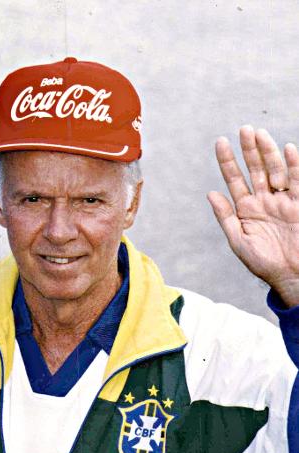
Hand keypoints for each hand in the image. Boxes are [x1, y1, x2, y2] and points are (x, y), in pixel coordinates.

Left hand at [208, 126, 298, 307]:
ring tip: (259, 134)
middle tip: (243, 129)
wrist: (290, 275)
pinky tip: (287, 149)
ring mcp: (282, 200)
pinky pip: (296, 180)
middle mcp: (263, 200)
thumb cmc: (263, 262)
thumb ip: (226, 217)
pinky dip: (293, 164)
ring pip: (275, 170)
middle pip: (256, 169)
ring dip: (268, 152)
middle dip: (249, 150)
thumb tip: (210, 193)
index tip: (220, 142)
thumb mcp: (239, 241)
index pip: (235, 179)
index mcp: (245, 209)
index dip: (227, 161)